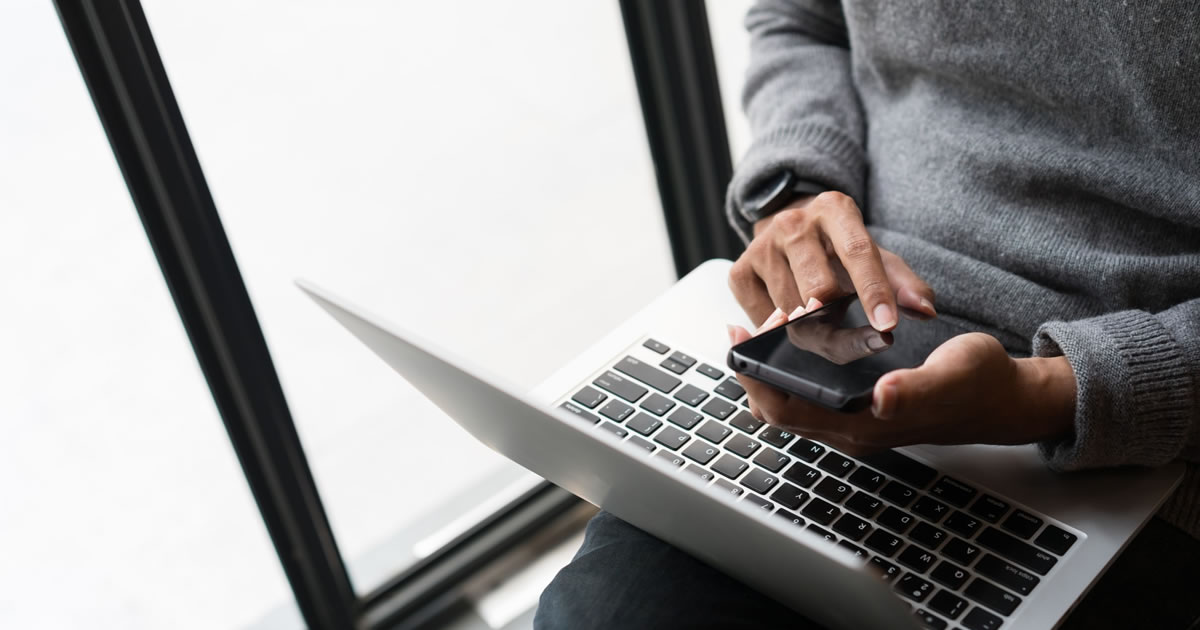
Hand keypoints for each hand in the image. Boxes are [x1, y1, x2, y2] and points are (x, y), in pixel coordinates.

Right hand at [729, 191, 935, 330]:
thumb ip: (904, 284)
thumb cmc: (839, 250)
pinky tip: (794, 318)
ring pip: (791, 312)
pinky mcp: (738, 272)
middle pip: (819, 290)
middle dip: (839, 322)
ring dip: (812, 329)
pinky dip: (783, 329)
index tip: (888, 327)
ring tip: (822, 321)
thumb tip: (925, 310)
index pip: (857, 253)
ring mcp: (761, 247)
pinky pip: (764, 319)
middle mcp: (793, 223)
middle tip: (854, 335)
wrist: (789, 231)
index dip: (874, 293)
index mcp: (834, 209)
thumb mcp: (877, 257)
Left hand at [729, 310, 1075, 454]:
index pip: (782, 410)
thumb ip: (916, 390)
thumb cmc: (980, 385)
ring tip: (776, 320)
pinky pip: (808, 392)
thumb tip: (881, 397)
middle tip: (756, 320)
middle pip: (774, 406)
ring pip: (789, 400)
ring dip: (772, 363)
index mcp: (862, 427)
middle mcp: (848, 430)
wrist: (1005, 398)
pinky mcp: (859, 408)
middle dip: (755, 365)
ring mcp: (852, 421)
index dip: (754, 375)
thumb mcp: (953, 376)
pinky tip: (798, 333)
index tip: (744, 332)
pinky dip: (792, 364)